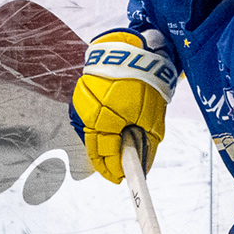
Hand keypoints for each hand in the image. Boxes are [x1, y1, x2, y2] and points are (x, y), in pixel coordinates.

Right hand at [69, 29, 177, 183]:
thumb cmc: (146, 85)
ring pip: (90, 136)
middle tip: (120, 170)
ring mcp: (81, 105)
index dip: (114, 171)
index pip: (106, 155)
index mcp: (105, 120)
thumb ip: (146, 147)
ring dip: (104, 145)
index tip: (122, 179)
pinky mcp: (80, 97)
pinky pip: (88, 121)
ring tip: (120, 146)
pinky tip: (112, 129)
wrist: (134, 54)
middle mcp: (88, 114)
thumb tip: (142, 169)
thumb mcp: (153, 120)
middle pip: (94, 149)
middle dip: (107, 162)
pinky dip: (100, 129)